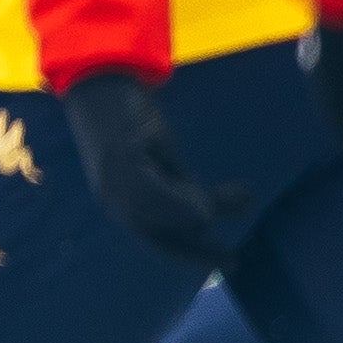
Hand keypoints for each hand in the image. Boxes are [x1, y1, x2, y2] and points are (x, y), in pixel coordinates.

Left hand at [59, 69, 245, 268]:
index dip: (194, 253)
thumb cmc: (131, 119)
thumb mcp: (162, 160)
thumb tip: (207, 217)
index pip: (160, 238)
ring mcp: (113, 180)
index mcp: (123, 201)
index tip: (229, 261)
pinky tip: (207, 199)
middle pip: (162, 236)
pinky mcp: (118, 157)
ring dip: (206, 210)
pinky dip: (182, 201)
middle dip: (200, 248)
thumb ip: (179, 187)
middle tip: (235, 260)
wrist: (101, 81)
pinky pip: (152, 192)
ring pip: (162, 217)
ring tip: (242, 196)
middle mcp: (113, 198)